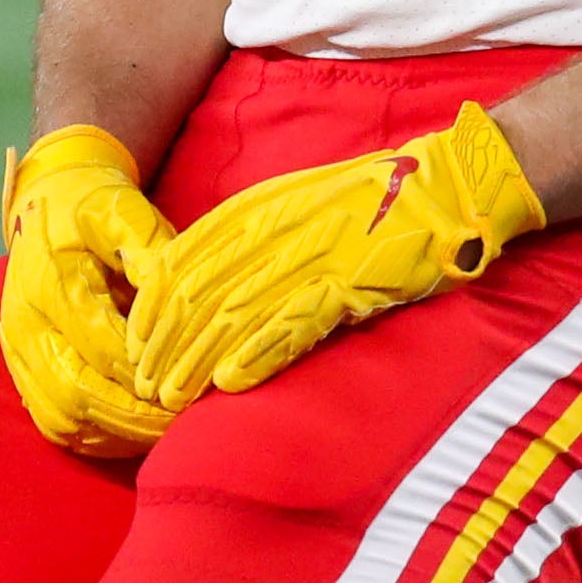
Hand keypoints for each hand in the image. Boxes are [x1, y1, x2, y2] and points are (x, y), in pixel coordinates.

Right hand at [0, 125, 175, 455]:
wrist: (45, 207)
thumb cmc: (92, 208)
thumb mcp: (122, 210)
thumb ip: (149, 248)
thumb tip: (176, 302)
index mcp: (47, 282)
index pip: (101, 347)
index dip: (148, 372)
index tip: (193, 383)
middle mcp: (23, 327)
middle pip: (75, 395)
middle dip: (135, 416)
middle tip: (188, 422)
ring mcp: (18, 357)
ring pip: (63, 420)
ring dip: (118, 433)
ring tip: (169, 431)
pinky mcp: (23, 376)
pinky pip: (57, 426)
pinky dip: (100, 436)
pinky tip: (139, 430)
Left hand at [132, 102, 546, 409]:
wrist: (446, 187)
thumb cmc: (375, 201)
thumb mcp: (303, 202)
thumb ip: (258, 234)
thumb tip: (210, 280)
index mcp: (264, 207)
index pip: (187, 257)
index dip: (155, 305)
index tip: (135, 342)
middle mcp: (280, 228)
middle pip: (202, 290)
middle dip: (167, 342)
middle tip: (145, 384)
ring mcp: (315, 256)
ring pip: (238, 312)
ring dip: (199, 358)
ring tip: (173, 395)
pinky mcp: (352, 283)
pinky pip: (295, 322)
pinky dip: (259, 353)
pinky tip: (231, 382)